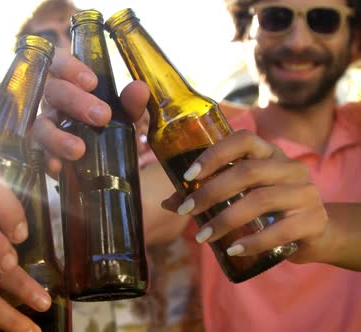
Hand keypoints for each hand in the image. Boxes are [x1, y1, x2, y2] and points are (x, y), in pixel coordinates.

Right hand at [32, 48, 148, 175]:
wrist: (109, 163)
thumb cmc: (109, 126)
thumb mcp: (125, 114)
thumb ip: (132, 103)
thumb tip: (140, 89)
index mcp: (69, 82)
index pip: (59, 62)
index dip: (69, 67)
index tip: (92, 82)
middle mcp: (53, 102)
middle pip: (52, 92)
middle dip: (75, 101)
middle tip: (101, 116)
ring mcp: (45, 128)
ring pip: (40, 126)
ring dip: (57, 136)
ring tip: (78, 149)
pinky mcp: (43, 154)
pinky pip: (38, 155)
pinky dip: (48, 159)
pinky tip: (58, 166)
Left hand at [161, 130, 327, 262]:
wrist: (314, 232)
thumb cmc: (267, 209)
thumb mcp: (239, 195)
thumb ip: (206, 194)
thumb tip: (168, 202)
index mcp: (269, 154)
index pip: (243, 140)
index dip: (214, 154)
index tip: (188, 176)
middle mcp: (290, 168)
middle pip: (247, 172)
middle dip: (210, 192)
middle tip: (186, 211)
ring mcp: (305, 193)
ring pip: (260, 200)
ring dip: (224, 220)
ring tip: (201, 237)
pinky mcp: (313, 220)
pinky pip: (279, 231)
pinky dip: (252, 242)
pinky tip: (232, 250)